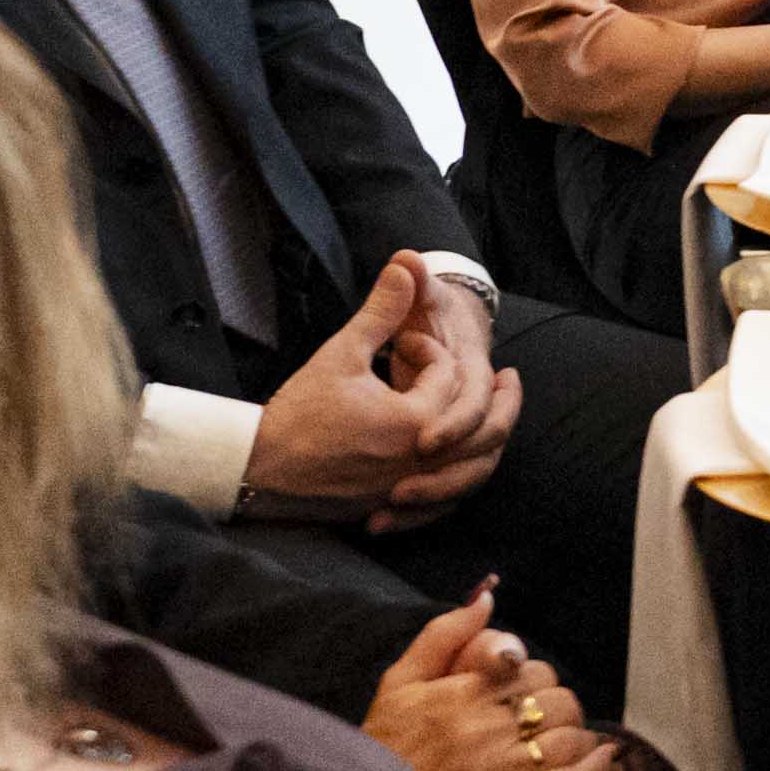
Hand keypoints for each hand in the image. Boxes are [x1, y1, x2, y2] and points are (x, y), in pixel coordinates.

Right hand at [245, 257, 517, 526]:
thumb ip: (381, 311)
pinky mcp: (393, 507)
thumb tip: (405, 263)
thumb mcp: (341, 353)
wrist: (259, 467)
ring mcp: (407, 490)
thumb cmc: (298, 410)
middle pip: (482, 431)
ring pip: (470, 471)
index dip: (426, 351)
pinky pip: (443, 501)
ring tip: (499, 420)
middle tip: (511, 380)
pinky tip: (462, 463)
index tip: (397, 342)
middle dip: (502, 402)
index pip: (447, 379)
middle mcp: (418, 461)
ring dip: (488, 443)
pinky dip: (460, 480)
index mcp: (413, 421)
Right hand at [361, 592, 616, 770]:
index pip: (534, 671)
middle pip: (560, 704)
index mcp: (468, 696)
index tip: (523, 688)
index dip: (535, 678)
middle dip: (557, 708)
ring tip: (557, 743)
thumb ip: (444, 635)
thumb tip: (485, 597)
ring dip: (575, 741)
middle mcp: (492, 732)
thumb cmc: (388, 745)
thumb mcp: (401, 682)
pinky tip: (591, 767)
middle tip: (541, 718)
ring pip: (573, 743)